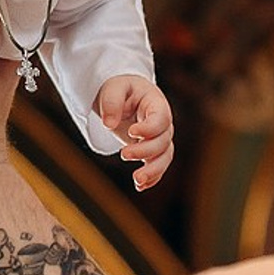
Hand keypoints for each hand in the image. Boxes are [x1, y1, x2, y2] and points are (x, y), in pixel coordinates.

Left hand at [95, 75, 175, 190]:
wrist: (124, 96)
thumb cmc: (120, 89)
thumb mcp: (114, 88)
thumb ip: (112, 102)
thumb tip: (109, 124)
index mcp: (156, 104)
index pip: (161, 119)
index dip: (149, 128)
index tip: (131, 132)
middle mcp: (163, 123)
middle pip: (163, 141)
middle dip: (145, 151)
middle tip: (124, 154)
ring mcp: (159, 138)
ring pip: (164, 158)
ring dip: (153, 171)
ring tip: (137, 181)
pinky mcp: (152, 151)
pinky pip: (158, 166)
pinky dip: (152, 178)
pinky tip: (140, 187)